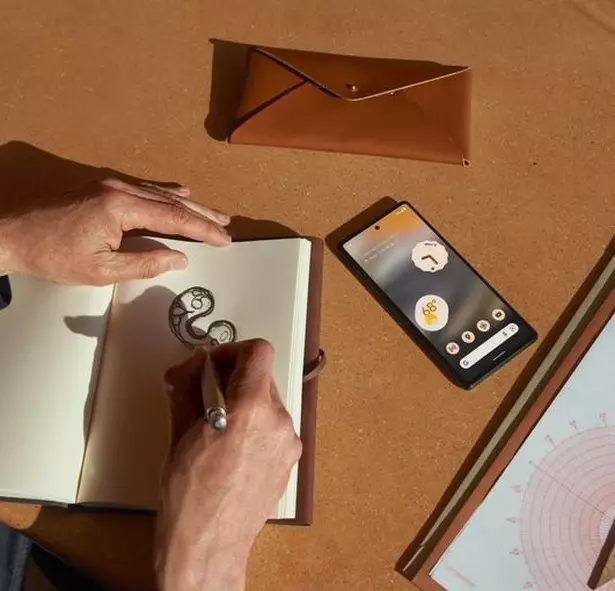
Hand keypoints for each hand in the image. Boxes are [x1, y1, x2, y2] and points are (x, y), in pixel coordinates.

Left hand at [0, 177, 231, 284]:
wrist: (12, 235)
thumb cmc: (53, 255)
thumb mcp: (101, 270)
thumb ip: (145, 263)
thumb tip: (179, 258)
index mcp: (120, 208)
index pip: (174, 218)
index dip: (203, 230)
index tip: (224, 239)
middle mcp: (119, 189)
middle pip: (172, 202)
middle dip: (202, 214)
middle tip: (227, 224)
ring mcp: (111, 185)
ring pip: (160, 193)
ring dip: (188, 204)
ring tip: (213, 213)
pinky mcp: (103, 188)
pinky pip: (144, 189)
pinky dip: (166, 193)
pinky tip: (180, 191)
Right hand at [156, 340, 301, 590]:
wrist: (208, 548)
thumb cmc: (190, 500)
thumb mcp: (180, 434)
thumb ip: (187, 387)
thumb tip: (190, 364)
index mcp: (252, 410)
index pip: (258, 352)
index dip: (233, 350)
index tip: (214, 362)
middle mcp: (278, 422)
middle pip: (262, 376)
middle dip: (234, 376)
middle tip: (207, 388)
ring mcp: (288, 443)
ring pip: (268, 401)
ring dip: (244, 401)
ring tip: (218, 423)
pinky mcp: (289, 460)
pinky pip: (274, 426)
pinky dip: (255, 423)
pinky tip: (232, 443)